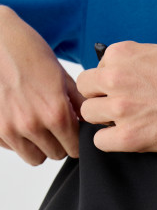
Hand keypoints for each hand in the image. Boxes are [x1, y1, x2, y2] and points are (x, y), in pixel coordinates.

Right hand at [0, 6, 83, 163]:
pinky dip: (18, 139)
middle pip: (57, 154)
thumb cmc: (28, 52)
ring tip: (37, 125)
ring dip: (39, 146)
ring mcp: (11, 128)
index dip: (76, 141)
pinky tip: (18, 118)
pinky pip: (13, 148)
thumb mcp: (62, 76)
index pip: (75, 148)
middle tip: (54, 125)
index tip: (73, 132)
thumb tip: (92, 122)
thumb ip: (78, 104)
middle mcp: (33, 124)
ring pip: (35, 157)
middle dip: (59, 142)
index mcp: (55, 112)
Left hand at [75, 40, 156, 153]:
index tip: (125, 90)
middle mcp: (116, 77)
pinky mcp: (129, 136)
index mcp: (122, 54)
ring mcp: (121, 107)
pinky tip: (129, 137)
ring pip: (89, 114)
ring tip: (127, 122)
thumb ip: (134, 61)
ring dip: (104, 119)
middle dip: (100, 98)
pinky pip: (100, 141)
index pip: (97, 68)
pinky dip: (111, 141)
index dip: (109, 81)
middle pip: (85, 89)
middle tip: (121, 107)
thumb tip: (119, 70)